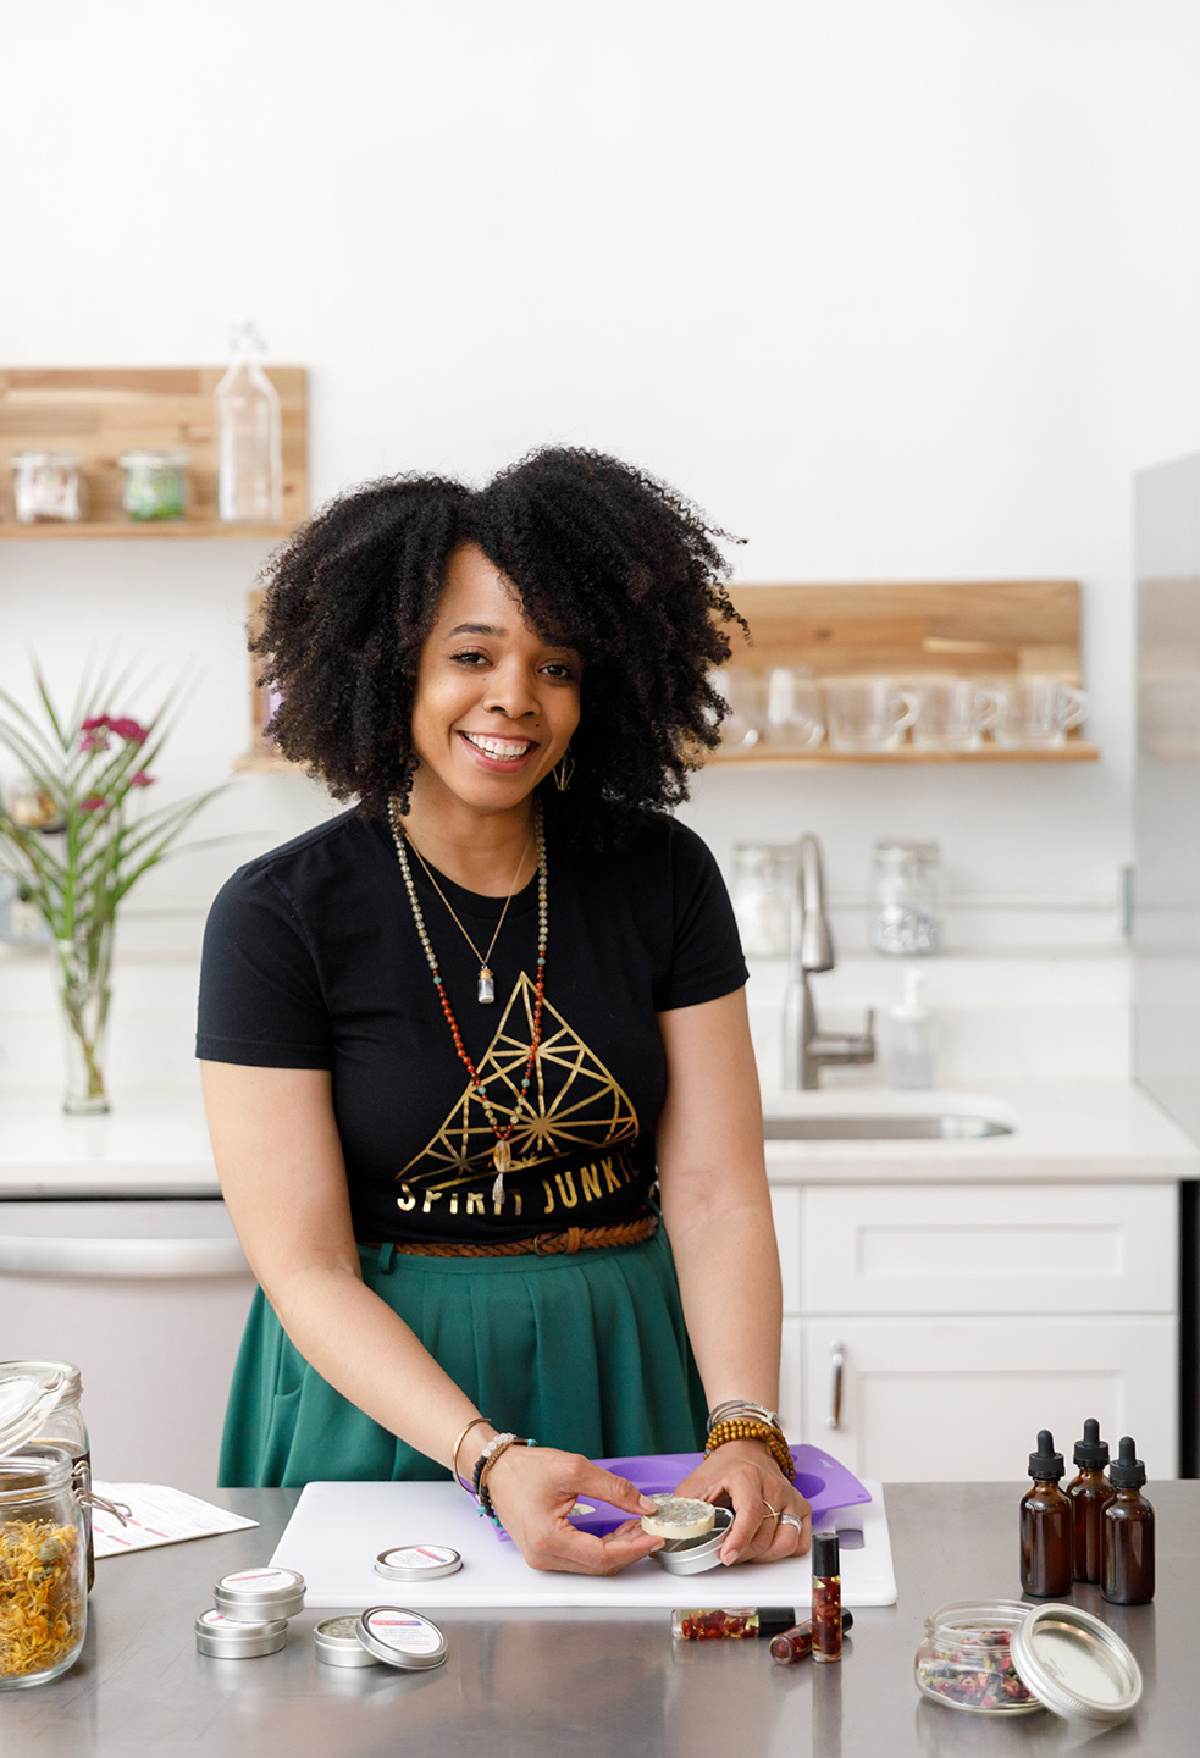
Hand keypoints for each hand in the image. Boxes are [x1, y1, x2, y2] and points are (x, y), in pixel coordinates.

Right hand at [485, 1445, 665, 1575]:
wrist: (496, 1469)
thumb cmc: (527, 1468)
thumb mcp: (575, 1469)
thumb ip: (614, 1489)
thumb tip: (645, 1506)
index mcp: (548, 1538)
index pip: (602, 1556)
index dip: (634, 1548)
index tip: (655, 1536)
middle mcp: (543, 1556)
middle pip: (598, 1565)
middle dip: (630, 1549)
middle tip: (652, 1529)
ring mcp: (542, 1558)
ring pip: (591, 1564)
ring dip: (618, 1548)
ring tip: (639, 1527)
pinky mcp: (544, 1553)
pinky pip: (581, 1557)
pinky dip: (603, 1547)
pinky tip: (619, 1531)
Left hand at [672, 1439, 811, 1564]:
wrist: (746, 1448)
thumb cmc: (723, 1468)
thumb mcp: (695, 1484)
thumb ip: (683, 1509)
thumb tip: (668, 1534)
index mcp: (746, 1477)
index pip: (750, 1513)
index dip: (739, 1540)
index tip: (726, 1556)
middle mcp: (773, 1486)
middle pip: (765, 1536)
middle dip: (744, 1553)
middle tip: (728, 1552)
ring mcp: (790, 1496)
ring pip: (786, 1542)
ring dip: (765, 1555)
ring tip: (746, 1550)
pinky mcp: (801, 1506)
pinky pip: (800, 1540)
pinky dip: (785, 1550)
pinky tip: (768, 1544)